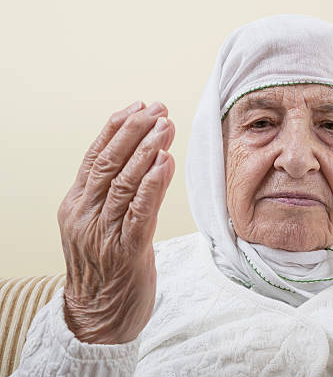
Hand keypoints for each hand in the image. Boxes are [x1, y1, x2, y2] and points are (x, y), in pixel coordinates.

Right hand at [57, 101, 175, 343]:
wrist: (98, 317)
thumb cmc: (104, 268)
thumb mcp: (98, 225)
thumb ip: (112, 195)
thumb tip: (141, 159)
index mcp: (76, 205)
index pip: (95, 156)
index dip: (117, 128)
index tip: (138, 106)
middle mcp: (85, 215)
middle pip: (109, 162)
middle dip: (135, 131)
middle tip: (158, 108)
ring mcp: (103, 233)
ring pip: (124, 182)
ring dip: (147, 150)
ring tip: (165, 126)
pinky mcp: (126, 251)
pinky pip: (139, 212)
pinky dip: (153, 184)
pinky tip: (165, 163)